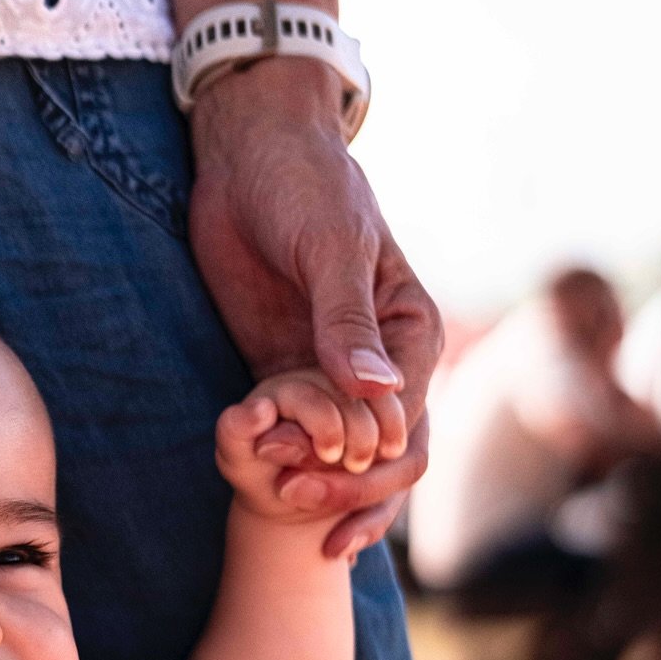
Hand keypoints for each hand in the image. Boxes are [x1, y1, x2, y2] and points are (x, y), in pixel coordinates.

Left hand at [189, 59, 440, 555]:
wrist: (248, 151)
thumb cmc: (304, 183)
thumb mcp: (330, 245)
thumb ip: (346, 319)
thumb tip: (375, 392)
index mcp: (412, 334)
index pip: (406, 420)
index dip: (367, 459)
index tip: (320, 473)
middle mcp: (384, 364)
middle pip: (386, 456)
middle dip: (347, 489)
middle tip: (294, 503)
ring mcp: (336, 376)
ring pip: (346, 459)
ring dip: (321, 490)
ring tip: (281, 509)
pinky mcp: (289, 377)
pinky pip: (299, 439)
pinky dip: (290, 471)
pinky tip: (267, 499)